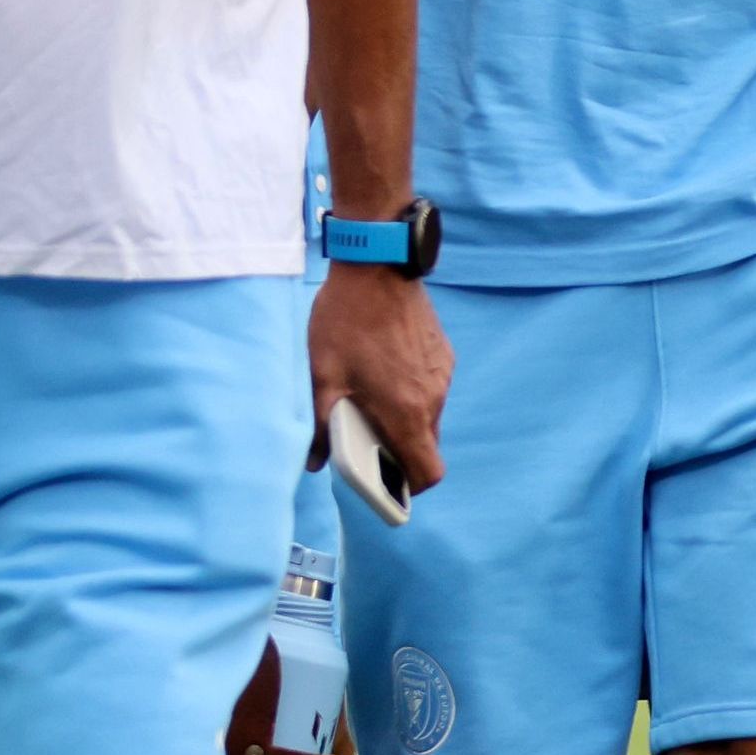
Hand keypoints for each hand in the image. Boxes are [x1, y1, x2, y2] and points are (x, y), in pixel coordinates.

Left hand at [306, 262, 449, 497]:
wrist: (378, 268)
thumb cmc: (345, 323)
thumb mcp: (322, 377)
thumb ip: (320, 425)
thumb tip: (313, 461)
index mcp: (405, 412)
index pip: (428, 472)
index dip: (412, 486)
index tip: (390, 482)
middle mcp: (432, 399)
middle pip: (426, 446)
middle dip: (399, 451)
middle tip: (366, 436)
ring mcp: (441, 376)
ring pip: (428, 416)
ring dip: (404, 418)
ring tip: (370, 396)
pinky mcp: (442, 356)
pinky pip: (431, 389)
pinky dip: (411, 392)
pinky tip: (383, 369)